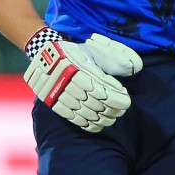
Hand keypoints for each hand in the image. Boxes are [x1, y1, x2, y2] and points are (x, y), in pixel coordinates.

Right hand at [25, 34, 142, 132]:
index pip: (102, 91)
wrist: (44, 55)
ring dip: (102, 118)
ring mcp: (59, 94)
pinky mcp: (53, 102)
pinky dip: (86, 123)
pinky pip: (71, 118)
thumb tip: (131, 68)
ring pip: (85, 113)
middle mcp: (68, 83)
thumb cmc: (74, 52)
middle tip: (121, 109)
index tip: (126, 99)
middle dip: (112, 109)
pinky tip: (97, 124)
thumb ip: (113, 58)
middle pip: (95, 104)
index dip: (116, 98)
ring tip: (112, 117)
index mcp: (78, 68)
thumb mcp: (93, 50)